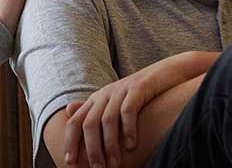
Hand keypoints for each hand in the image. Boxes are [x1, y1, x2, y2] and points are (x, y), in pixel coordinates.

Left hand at [63, 51, 217, 166]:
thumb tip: (67, 111)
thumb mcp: (112, 101)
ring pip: (108, 120)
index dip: (70, 142)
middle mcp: (105, 94)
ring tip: (114, 164)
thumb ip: (92, 108)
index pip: (76, 121)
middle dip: (91, 149)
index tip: (70, 162)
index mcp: (96, 100)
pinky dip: (128, 129)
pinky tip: (131, 146)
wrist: (164, 73)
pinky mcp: (138, 88)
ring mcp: (121, 90)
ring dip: (110, 145)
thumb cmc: (138, 94)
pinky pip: (128, 110)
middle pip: (90, 123)